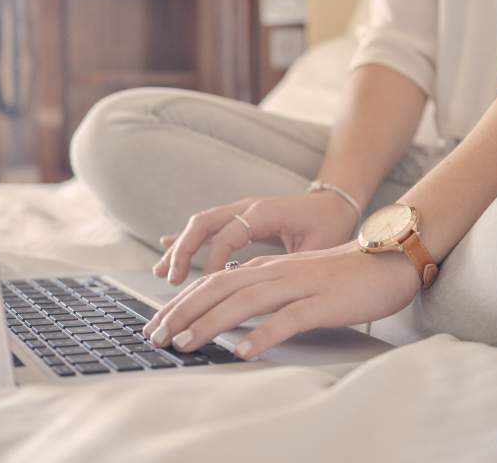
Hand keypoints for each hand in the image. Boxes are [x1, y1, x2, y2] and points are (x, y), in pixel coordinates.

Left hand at [143, 242, 420, 359]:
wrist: (386, 260)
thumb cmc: (339, 276)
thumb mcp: (293, 279)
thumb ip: (263, 290)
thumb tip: (228, 311)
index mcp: (266, 268)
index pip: (213, 282)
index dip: (181, 303)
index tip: (157, 325)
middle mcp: (276, 272)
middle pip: (219, 289)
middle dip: (182, 312)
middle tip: (156, 336)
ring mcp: (299, 285)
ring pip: (245, 301)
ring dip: (211, 323)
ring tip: (185, 343)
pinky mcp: (323, 302)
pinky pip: (289, 319)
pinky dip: (263, 334)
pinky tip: (243, 351)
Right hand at [154, 192, 359, 284]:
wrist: (334, 203)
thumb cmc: (329, 225)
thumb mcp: (317, 248)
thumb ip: (292, 266)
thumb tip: (272, 294)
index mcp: (265, 212)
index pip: (229, 235)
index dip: (215, 260)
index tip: (206, 286)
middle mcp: (247, 207)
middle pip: (204, 223)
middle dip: (184, 251)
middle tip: (171, 280)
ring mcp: (240, 210)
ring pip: (200, 225)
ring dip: (180, 248)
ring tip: (162, 274)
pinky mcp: (239, 218)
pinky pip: (207, 227)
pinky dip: (186, 239)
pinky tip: (166, 248)